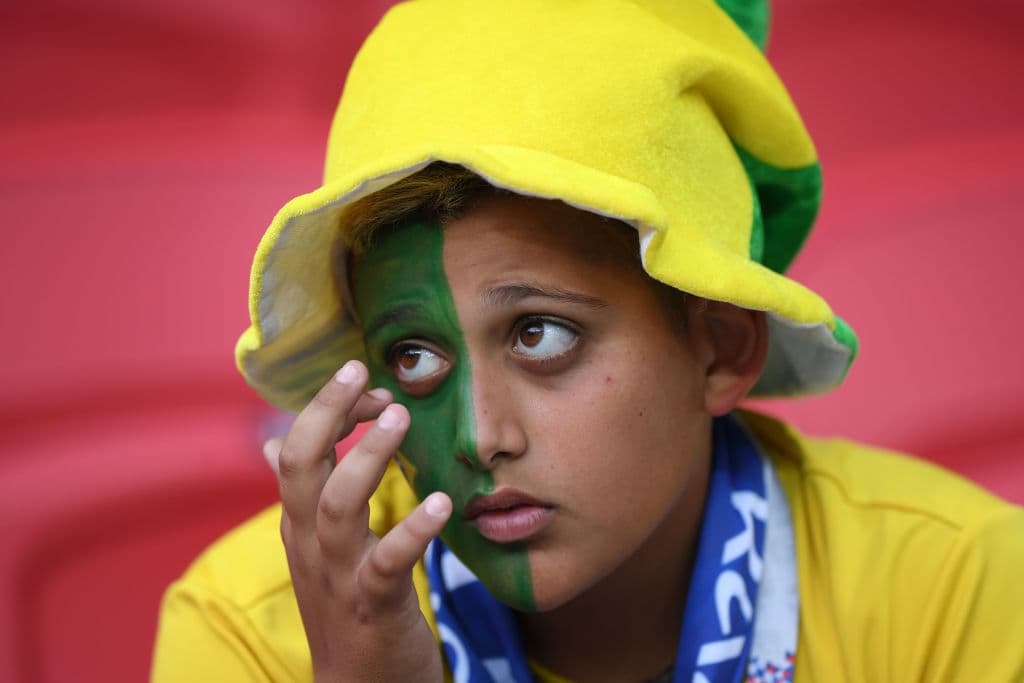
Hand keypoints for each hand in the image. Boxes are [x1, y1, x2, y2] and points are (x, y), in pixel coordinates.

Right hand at [263, 360, 450, 682]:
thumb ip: (304, 496)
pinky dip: (411, 531)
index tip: (363, 383)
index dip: (323, 410)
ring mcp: (338, 577)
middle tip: (361, 372)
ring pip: (336, 507)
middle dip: (325, 415)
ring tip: (398, 417)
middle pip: (300, 469)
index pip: (295, 452)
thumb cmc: (348, 608)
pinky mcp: (373, 606)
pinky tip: (440, 505)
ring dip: (365, 458)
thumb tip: (273, 442)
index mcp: (299, 527)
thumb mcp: (319, 548)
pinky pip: (387, 563)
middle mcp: (310, 546)